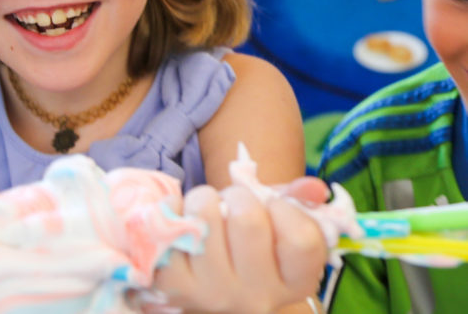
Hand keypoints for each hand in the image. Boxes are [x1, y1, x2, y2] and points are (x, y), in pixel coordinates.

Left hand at [150, 178, 328, 313]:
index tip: (272, 206)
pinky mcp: (174, 285)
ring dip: (205, 199)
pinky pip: (172, 224)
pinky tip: (183, 222)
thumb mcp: (278, 223)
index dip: (285, 209)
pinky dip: (175, 210)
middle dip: (238, 196)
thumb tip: (313, 188)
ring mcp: (213, 294)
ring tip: (207, 212)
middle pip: (248, 220)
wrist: (204, 277)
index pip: (301, 240)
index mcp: (294, 284)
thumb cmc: (246, 243)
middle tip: (233, 204)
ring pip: (206, 215)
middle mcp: (257, 297)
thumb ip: (299, 201)